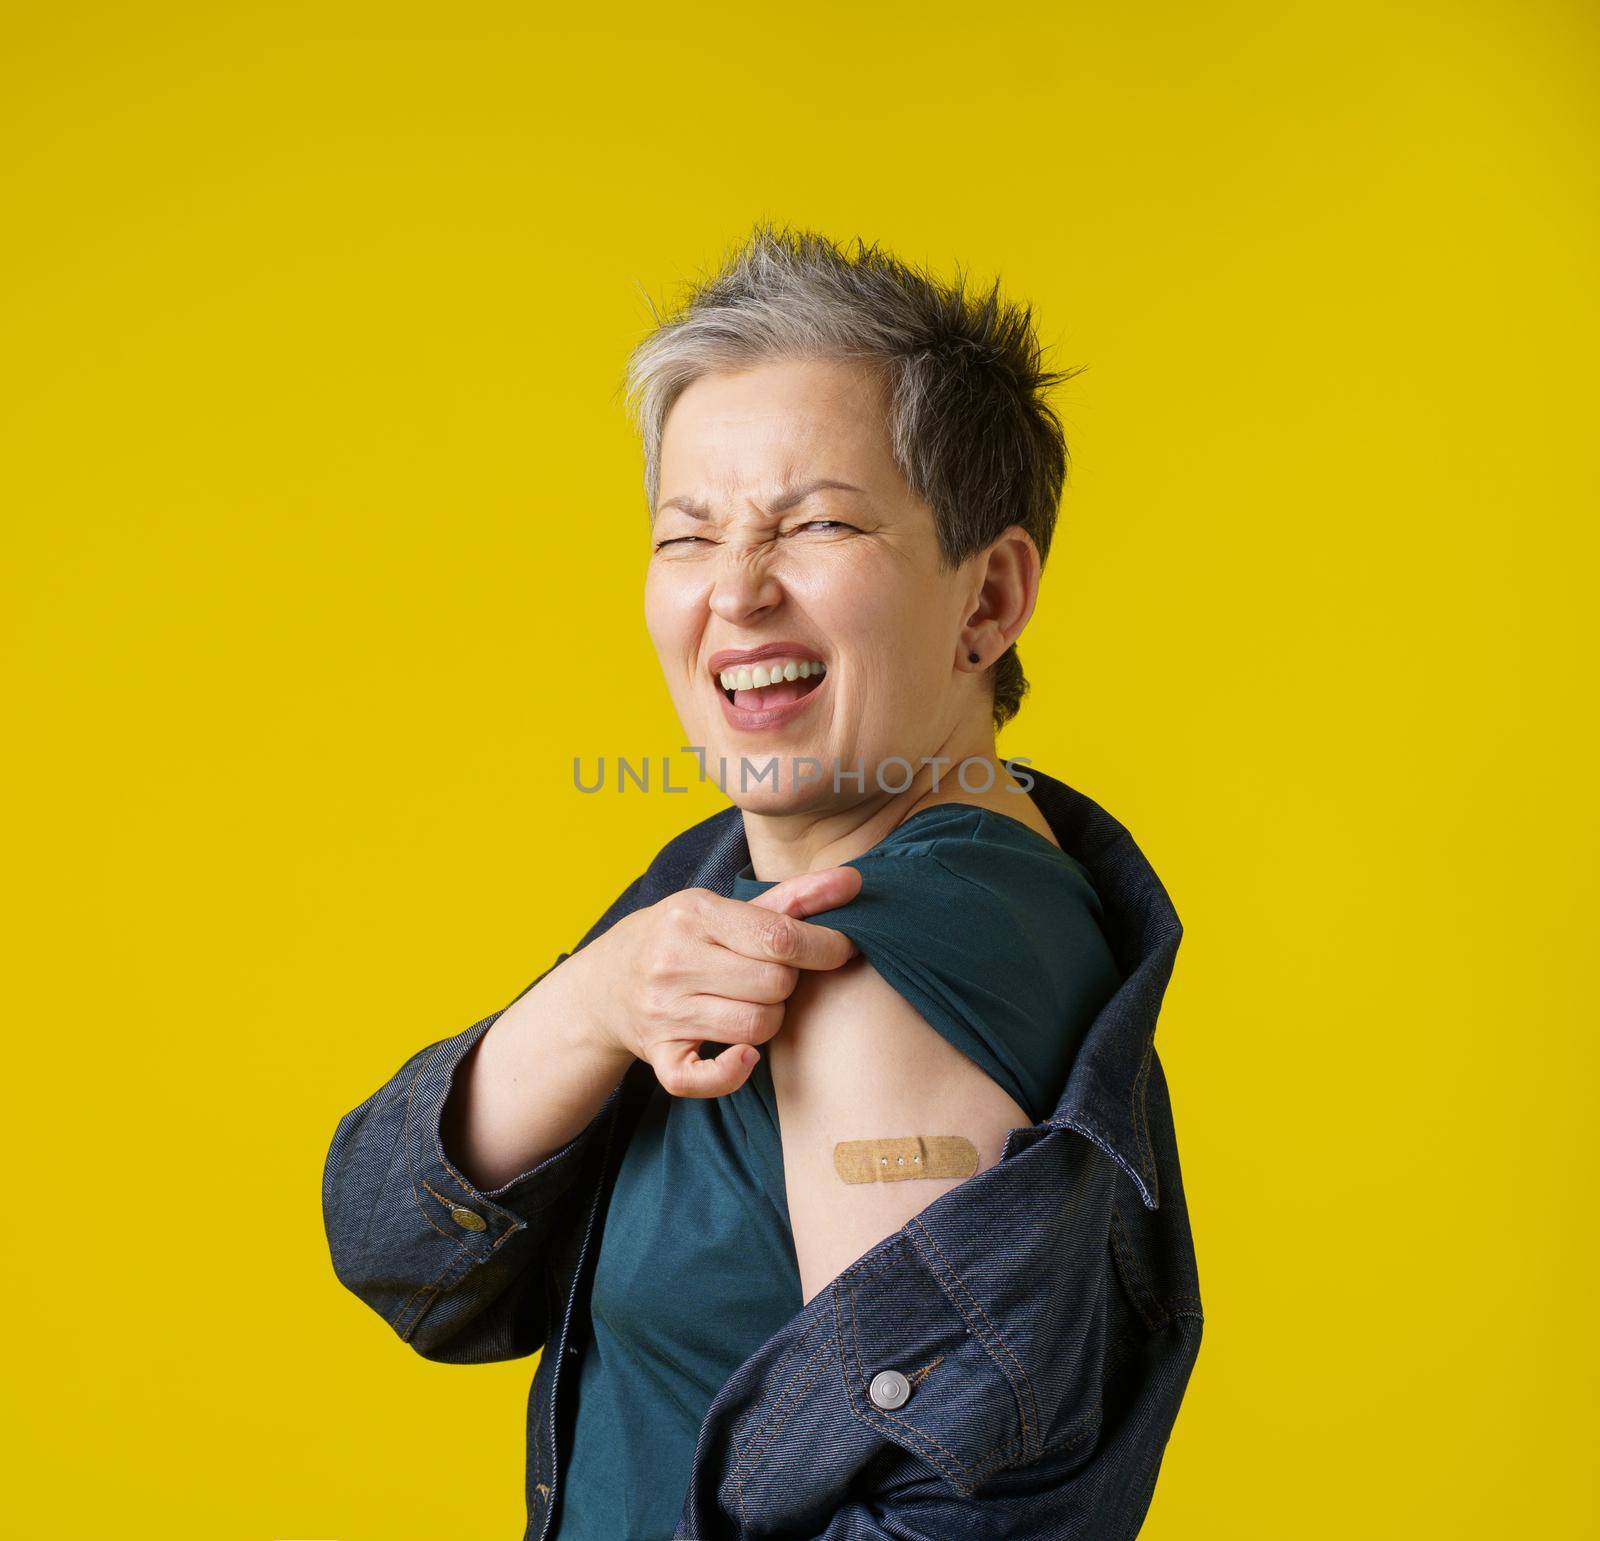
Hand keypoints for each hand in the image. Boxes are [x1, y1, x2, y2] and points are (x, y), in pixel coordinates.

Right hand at [580, 867, 861, 1097]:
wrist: (608, 979)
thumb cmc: (686, 938)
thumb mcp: (730, 908)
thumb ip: (796, 896)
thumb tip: (856, 879)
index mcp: (695, 914)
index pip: (779, 937)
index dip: (825, 947)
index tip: (842, 949)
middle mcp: (673, 960)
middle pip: (774, 985)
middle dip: (789, 983)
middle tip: (778, 977)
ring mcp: (662, 1010)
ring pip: (754, 1028)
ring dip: (770, 1020)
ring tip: (756, 1004)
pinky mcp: (657, 1053)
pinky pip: (701, 1078)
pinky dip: (729, 1073)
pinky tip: (743, 1056)